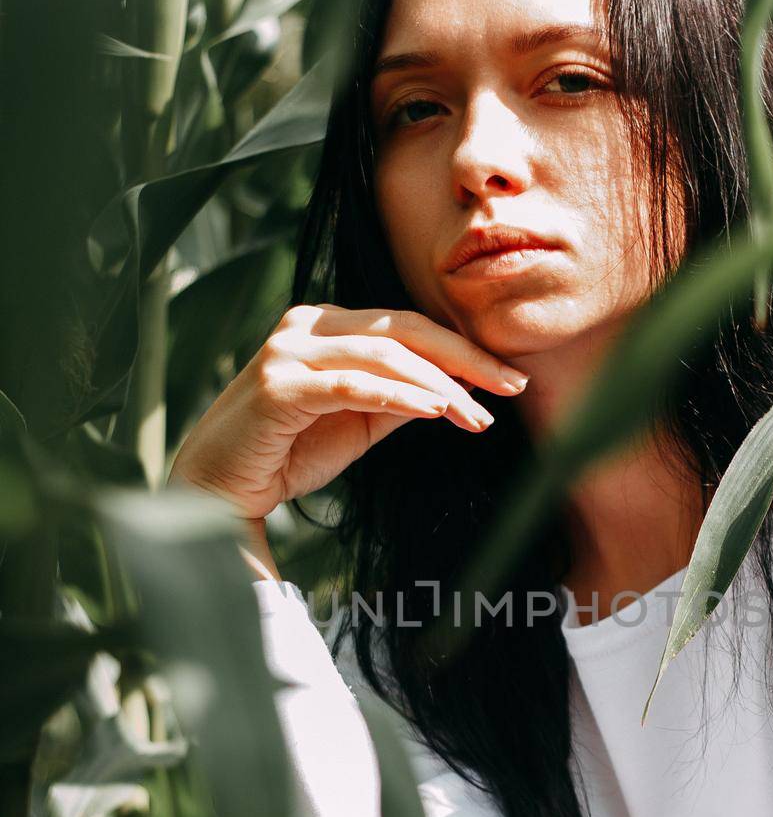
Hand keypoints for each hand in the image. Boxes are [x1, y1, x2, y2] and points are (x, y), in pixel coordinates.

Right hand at [167, 303, 528, 521]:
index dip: (462, 350)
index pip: (407, 328)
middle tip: (512, 385)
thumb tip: (456, 389)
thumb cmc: (286, 455)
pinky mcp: (278, 386)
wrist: (216, 490)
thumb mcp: (358, 423)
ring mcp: (288, 351)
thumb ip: (400, 399)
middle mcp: (306, 326)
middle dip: (465, 357)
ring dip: (439, 386)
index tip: (508, 378)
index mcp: (326, 326)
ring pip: (383, 354)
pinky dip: (399, 396)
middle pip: (402, 329)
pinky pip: (352, 386)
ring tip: (477, 415)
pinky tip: (436, 412)